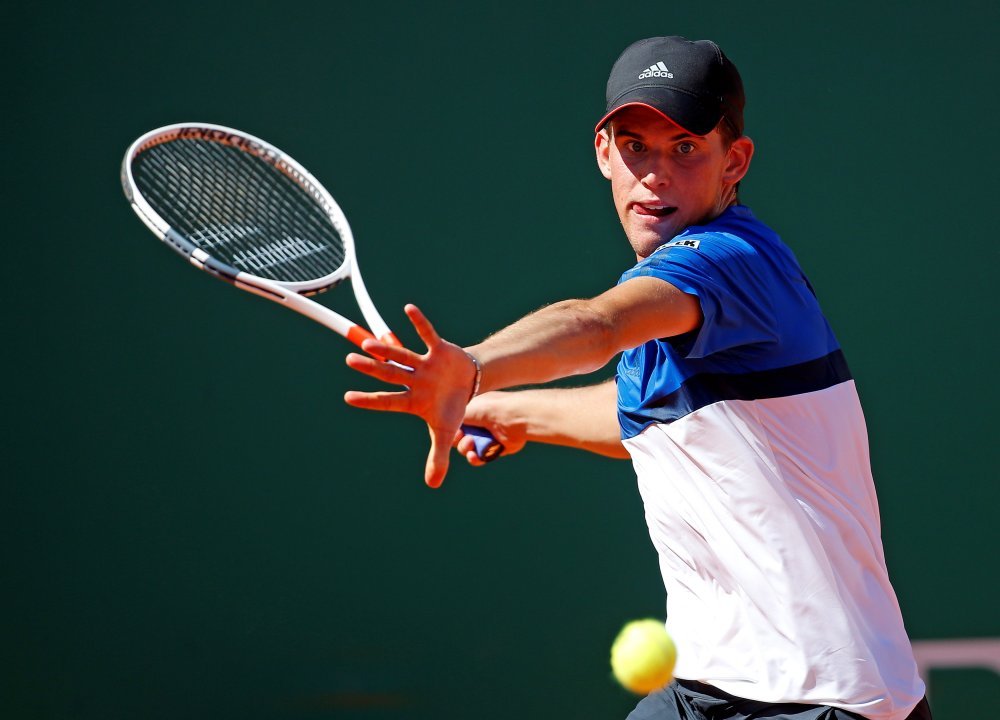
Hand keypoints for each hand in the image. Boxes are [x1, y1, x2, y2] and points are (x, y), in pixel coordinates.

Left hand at [344, 304, 475, 488]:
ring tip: (369, 343)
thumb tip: (433, 484)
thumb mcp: (445, 432)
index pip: (387, 400)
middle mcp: (412, 379)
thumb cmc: (451, 406)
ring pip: (402, 355)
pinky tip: (407, 308)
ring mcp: (423, 364)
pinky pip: (428, 334)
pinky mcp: (438, 349)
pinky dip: (420, 322)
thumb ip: (438, 457)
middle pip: (389, 373)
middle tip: (349, 361)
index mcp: (411, 400)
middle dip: (371, 368)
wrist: (470, 383)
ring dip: (387, 349)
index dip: (370, 399)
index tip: (348, 397)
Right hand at [455, 392, 527, 465]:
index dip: (451, 431)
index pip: (456, 424)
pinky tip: (474, 456)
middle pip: (461, 439)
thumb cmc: (486, 409)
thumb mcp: (463, 410)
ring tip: (471, 445)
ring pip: (470, 450)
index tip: (449, 431)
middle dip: (459, 441)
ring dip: (466, 450)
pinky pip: (482, 457)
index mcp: (473, 410)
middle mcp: (481, 423)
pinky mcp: (497, 448)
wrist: (511, 416)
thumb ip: (451, 421)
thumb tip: (447, 431)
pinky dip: (476, 459)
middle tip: (464, 438)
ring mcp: (489, 436)